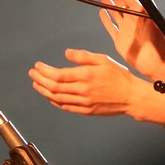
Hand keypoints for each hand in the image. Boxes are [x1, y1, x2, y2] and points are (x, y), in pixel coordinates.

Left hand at [29, 48, 149, 115]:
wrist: (131, 97)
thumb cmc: (119, 76)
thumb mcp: (103, 59)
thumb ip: (83, 56)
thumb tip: (66, 53)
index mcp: (86, 76)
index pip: (58, 75)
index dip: (45, 71)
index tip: (37, 66)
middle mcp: (83, 90)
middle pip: (54, 87)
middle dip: (40, 80)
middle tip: (32, 74)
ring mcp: (83, 103)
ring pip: (57, 98)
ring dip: (44, 91)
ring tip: (36, 84)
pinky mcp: (86, 111)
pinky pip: (65, 107)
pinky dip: (54, 102)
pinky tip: (50, 96)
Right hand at [97, 0, 164, 82]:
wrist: (152, 63)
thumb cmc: (155, 44)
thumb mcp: (150, 23)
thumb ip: (142, 12)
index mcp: (140, 13)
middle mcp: (133, 20)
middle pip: (120, 1)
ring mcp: (126, 29)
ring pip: (115, 12)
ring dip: (108, 2)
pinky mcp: (121, 40)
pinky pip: (112, 27)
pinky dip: (106, 20)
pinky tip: (102, 12)